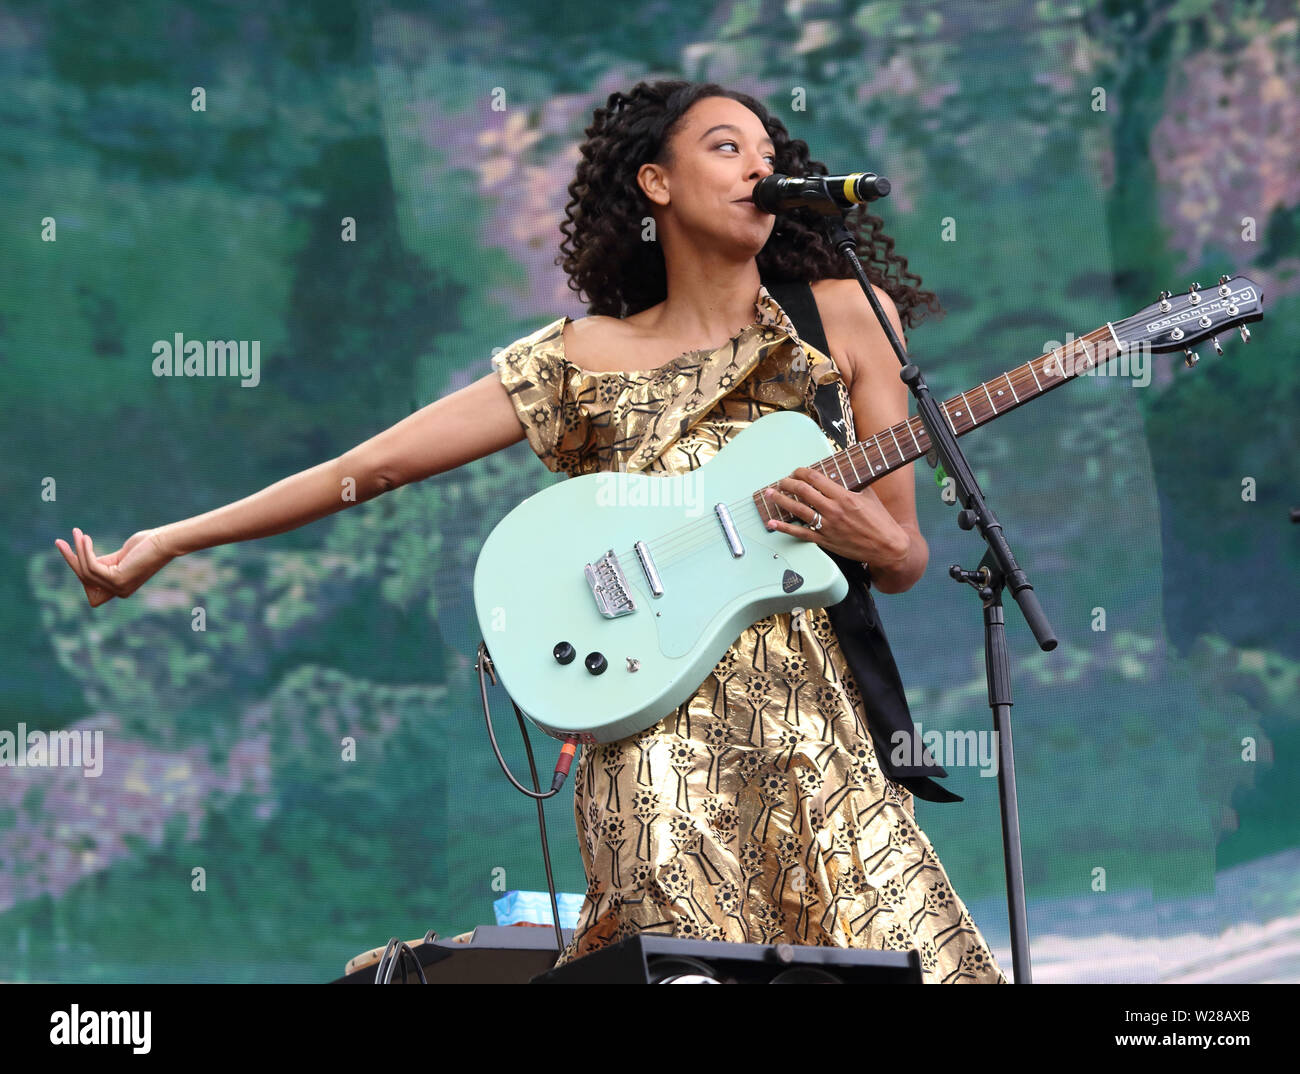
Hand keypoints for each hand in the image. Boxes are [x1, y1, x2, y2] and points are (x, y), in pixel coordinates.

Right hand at [53, 526, 174, 606]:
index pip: (90, 582)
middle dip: (71, 558)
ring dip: (78, 550)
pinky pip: (92, 566)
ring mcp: (118, 588)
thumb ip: (102, 563)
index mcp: (119, 588)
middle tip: (59, 542)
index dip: (77, 567)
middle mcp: (118, 592)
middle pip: (85, 577)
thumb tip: (81, 563)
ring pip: (86, 571)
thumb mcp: (119, 557)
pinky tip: (84, 538)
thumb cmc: (145, 546)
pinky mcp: (116, 579)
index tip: (69, 550)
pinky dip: (85, 551)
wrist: (163, 541)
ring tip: (76, 533)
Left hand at [762, 466, 909, 567]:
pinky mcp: (825, 540)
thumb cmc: (880, 521)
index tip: (796, 471)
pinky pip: (800, 533)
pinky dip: (784, 527)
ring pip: (797, 510)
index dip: (801, 472)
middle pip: (803, 492)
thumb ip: (853, 483)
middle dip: (788, 483)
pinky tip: (772, 523)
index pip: (815, 479)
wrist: (887, 547)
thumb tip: (843, 472)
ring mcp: (827, 526)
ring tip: (770, 494)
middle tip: (782, 481)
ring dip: (781, 500)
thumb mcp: (869, 495)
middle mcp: (833, 510)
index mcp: (844, 496)